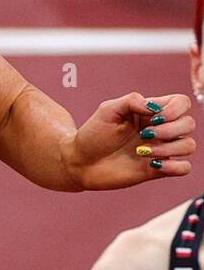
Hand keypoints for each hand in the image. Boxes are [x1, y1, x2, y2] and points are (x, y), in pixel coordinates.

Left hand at [61, 92, 194, 189]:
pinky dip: (175, 166)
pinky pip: (183, 168)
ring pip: (188, 145)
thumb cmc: (92, 134)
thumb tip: (154, 107)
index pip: (181, 103)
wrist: (79, 161)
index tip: (153, 117)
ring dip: (170, 148)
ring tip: (143, 151)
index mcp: (150, 112)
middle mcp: (159, 130)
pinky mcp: (156, 169)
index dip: (175, 109)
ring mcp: (159, 150)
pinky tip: (154, 164)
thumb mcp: (108, 110)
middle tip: (144, 135)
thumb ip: (132, 100)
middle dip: (171, 129)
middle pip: (189, 124)